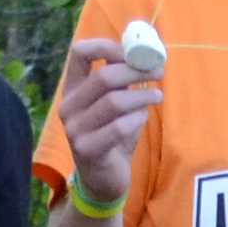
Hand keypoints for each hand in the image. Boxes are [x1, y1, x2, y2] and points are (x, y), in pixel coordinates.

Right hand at [49, 36, 164, 205]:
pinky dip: (138, 119)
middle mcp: (68, 107)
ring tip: (158, 96)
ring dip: (143, 95)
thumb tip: (143, 52)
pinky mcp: (88, 150)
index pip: (79, 53)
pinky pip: (120, 127)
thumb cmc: (111, 137)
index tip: (133, 53)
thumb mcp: (113, 105)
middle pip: (104, 77)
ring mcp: (75, 130)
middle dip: (137, 71)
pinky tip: (142, 119)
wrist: (103, 180)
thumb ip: (121, 81)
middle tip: (159, 71)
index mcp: (72, 90)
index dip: (107, 46)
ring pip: (115, 101)